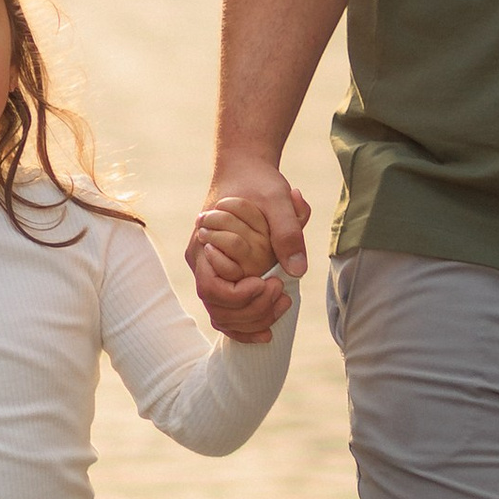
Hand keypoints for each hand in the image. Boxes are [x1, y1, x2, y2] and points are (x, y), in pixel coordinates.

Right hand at [190, 160, 306, 341]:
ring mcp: (208, 270)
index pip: (213, 289)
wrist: (244, 168)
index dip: (240, 297)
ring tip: (284, 304)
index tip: (270, 284)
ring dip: (252, 320)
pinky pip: (226, 310)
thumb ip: (287, 233)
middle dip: (252, 311)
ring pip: (221, 314)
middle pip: (217, 307)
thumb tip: (297, 271)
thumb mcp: (277, 199)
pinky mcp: (220, 275)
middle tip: (283, 295)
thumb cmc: (258, 182)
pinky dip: (245, 324)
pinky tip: (269, 330)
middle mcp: (200, 261)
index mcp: (205, 244)